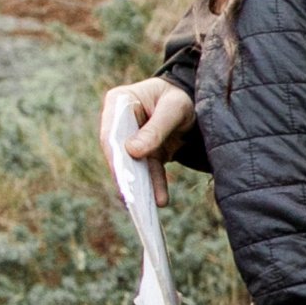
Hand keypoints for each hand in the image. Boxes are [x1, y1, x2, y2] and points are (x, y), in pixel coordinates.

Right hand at [105, 79, 192, 201]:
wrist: (194, 102)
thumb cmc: (180, 97)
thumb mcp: (174, 108)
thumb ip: (156, 128)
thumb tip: (132, 152)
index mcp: (119, 102)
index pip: (111, 131)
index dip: (115, 154)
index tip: (122, 171)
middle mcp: (119, 121)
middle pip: (118, 152)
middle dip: (127, 176)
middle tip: (131, 197)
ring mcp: (131, 139)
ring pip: (135, 165)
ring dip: (141, 186)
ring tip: (145, 207)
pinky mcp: (146, 153)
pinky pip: (149, 171)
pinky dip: (154, 185)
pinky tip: (159, 201)